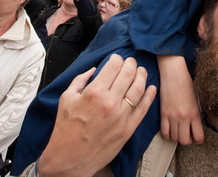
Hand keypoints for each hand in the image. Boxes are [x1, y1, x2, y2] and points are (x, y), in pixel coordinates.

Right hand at [37, 55, 156, 176]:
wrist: (69, 158)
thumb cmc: (65, 130)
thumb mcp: (66, 99)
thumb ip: (80, 80)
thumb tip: (93, 69)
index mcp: (94, 92)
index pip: (113, 66)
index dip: (117, 59)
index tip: (116, 58)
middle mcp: (110, 102)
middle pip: (128, 74)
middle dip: (130, 64)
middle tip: (131, 61)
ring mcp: (121, 116)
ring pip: (139, 89)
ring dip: (142, 76)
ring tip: (141, 71)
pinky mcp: (128, 129)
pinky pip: (143, 109)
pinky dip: (149, 96)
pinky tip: (151, 89)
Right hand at [159, 54, 203, 144]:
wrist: (173, 73)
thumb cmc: (186, 83)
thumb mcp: (197, 99)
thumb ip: (196, 114)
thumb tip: (196, 126)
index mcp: (195, 113)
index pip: (198, 137)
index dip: (198, 139)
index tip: (196, 135)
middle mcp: (184, 117)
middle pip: (185, 141)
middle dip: (187, 140)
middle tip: (186, 134)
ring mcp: (172, 116)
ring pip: (174, 138)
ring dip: (177, 137)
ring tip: (178, 130)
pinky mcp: (163, 114)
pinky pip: (164, 132)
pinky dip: (167, 134)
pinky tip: (170, 129)